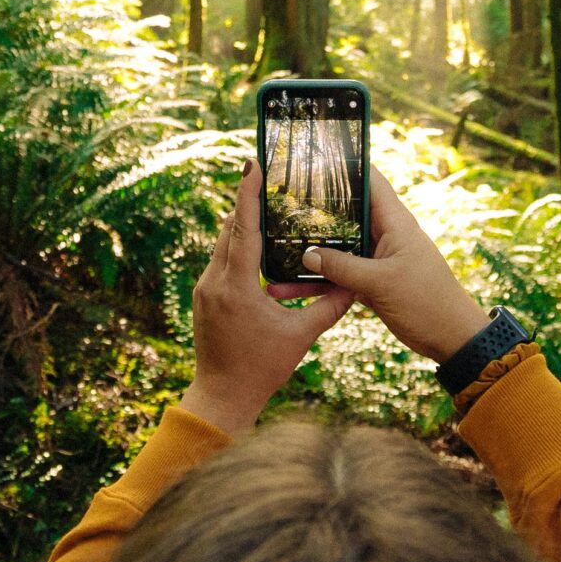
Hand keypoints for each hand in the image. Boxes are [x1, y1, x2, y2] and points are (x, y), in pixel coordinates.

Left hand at [180, 165, 355, 434]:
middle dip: (248, 202)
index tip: (251, 164)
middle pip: (230, 229)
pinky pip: (221, 260)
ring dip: (243, 224)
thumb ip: (329, 307)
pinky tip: (257, 243)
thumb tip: (356, 284)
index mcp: (237, 286)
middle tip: (269, 176)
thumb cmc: (261, 369)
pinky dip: (238, 246)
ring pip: (223, 243)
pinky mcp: (204, 297)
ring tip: (266, 203)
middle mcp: (214, 281)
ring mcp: (205, 288)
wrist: (222, 397)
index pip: (243, 228)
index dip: (248, 193)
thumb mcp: (301, 337)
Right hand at [288, 170, 487, 363]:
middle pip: (345, 214)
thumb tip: (307, 254)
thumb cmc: (426, 302)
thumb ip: (343, 267)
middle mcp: (384, 235)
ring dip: (310, 252)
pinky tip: (289, 285)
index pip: (370, 181)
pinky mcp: (370, 281)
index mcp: (395, 223)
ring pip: (337, 248)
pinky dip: (317, 280)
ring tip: (274, 249)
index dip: (346, 165)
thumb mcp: (381, 283)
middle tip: (279, 202)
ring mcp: (375, 258)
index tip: (314, 157)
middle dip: (315, 210)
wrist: (449, 338)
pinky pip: (338, 275)